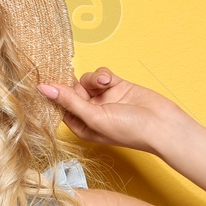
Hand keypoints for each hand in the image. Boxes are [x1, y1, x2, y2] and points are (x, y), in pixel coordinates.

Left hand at [37, 67, 184, 153]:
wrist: (163, 125)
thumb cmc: (129, 130)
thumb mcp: (94, 117)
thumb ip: (69, 101)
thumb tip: (44, 89)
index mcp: (81, 126)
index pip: (59, 107)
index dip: (53, 94)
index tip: (43, 80)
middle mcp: (91, 113)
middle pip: (71, 91)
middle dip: (75, 84)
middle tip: (80, 82)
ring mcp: (104, 99)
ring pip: (86, 80)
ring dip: (92, 78)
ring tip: (104, 82)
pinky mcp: (116, 86)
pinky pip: (101, 75)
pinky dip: (103, 74)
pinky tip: (109, 79)